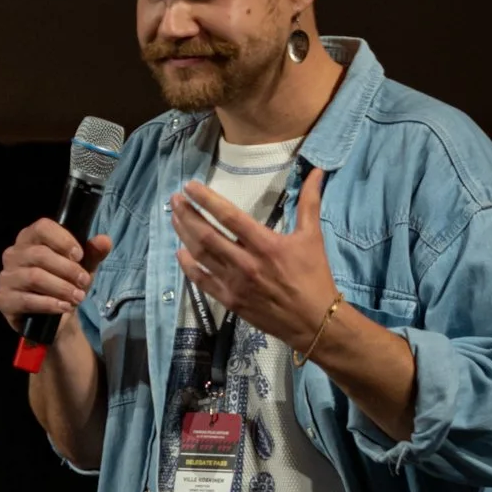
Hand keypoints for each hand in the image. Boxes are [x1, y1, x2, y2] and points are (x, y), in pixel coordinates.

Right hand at [0, 219, 113, 334]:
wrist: (54, 318)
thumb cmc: (65, 283)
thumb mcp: (83, 267)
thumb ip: (93, 253)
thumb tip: (104, 240)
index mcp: (30, 238)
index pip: (42, 227)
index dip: (63, 240)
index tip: (79, 256)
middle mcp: (13, 254)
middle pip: (40, 254)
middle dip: (67, 269)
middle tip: (84, 282)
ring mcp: (6, 277)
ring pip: (34, 277)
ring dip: (61, 288)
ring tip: (78, 298)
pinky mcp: (3, 299)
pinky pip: (26, 299)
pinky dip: (49, 304)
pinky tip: (64, 307)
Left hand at [170, 168, 337, 352]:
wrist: (314, 321)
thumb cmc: (314, 276)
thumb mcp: (313, 236)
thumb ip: (309, 202)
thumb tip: (316, 171)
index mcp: (265, 244)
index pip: (229, 216)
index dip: (206, 199)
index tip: (189, 186)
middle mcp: (246, 262)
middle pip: (207, 234)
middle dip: (187, 215)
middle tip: (174, 199)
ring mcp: (234, 283)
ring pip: (200, 255)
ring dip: (184, 235)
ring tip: (174, 218)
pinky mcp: (229, 301)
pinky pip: (202, 281)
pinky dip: (188, 266)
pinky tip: (179, 252)